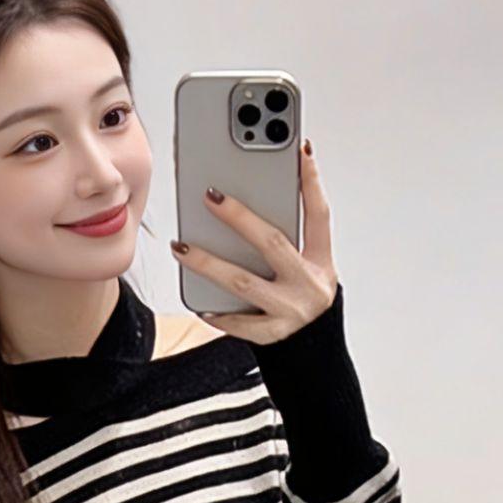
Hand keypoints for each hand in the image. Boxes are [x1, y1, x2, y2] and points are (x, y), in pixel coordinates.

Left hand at [169, 138, 336, 344]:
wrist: (314, 352)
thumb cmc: (301, 298)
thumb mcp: (308, 267)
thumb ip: (288, 238)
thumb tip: (246, 199)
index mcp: (320, 262)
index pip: (318, 216)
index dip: (311, 183)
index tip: (300, 149)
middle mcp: (308, 285)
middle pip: (272, 243)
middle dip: (241, 218)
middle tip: (211, 196)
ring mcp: (291, 311)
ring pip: (243, 283)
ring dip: (210, 264)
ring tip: (182, 248)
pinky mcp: (273, 335)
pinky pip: (239, 322)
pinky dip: (217, 312)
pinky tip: (199, 302)